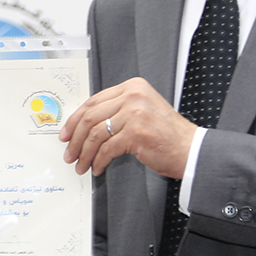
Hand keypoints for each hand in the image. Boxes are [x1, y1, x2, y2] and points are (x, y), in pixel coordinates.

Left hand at [60, 76, 196, 177]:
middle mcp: (133, 96)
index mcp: (132, 87)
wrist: (189, 148)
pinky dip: (98, 161)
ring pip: (95, 135)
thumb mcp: (142, 111)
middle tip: (70, 153)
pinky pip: (106, 149)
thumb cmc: (166, 134)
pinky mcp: (135, 133)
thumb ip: (117, 110)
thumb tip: (84, 125)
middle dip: (75, 139)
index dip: (75, 120)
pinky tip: (97, 167)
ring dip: (85, 153)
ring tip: (81, 165)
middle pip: (90, 117)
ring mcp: (135, 113)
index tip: (66, 133)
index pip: (94, 101)